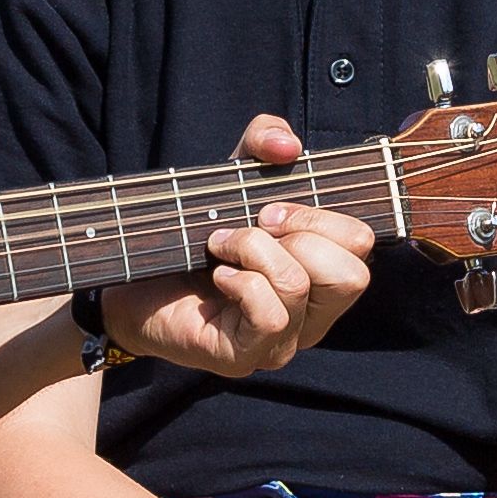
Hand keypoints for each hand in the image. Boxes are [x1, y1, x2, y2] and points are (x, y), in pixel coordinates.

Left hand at [106, 114, 376, 378]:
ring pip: (298, 285)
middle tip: (253, 225)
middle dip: (297, 233)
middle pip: (351, 274)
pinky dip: (239, 281)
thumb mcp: (236, 173)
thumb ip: (265, 140)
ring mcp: (283, 342)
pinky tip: (217, 275)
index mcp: (324, 276)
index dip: (320, 215)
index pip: (361, 244)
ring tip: (220, 245)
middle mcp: (314, 316)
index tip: (270, 207)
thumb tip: (287, 146)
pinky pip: (269, 314)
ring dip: (251, 248)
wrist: (135, 273)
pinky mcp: (247, 357)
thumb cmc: (195, 230)